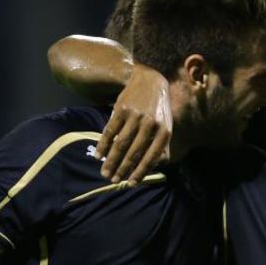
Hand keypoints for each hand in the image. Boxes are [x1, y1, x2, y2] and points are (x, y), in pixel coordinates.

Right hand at [93, 64, 171, 183]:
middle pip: (133, 152)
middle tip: (114, 181)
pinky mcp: (121, 110)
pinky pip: (110, 131)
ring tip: (105, 173)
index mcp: (164, 131)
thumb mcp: (167, 125)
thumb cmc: (159, 109)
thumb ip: (163, 146)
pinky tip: (98, 155)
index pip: (151, 157)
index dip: (140, 172)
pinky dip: (103, 145)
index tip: (131, 184)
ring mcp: (135, 116)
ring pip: (120, 144)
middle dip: (122, 169)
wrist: (149, 80)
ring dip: (111, 161)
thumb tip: (155, 167)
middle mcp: (150, 124)